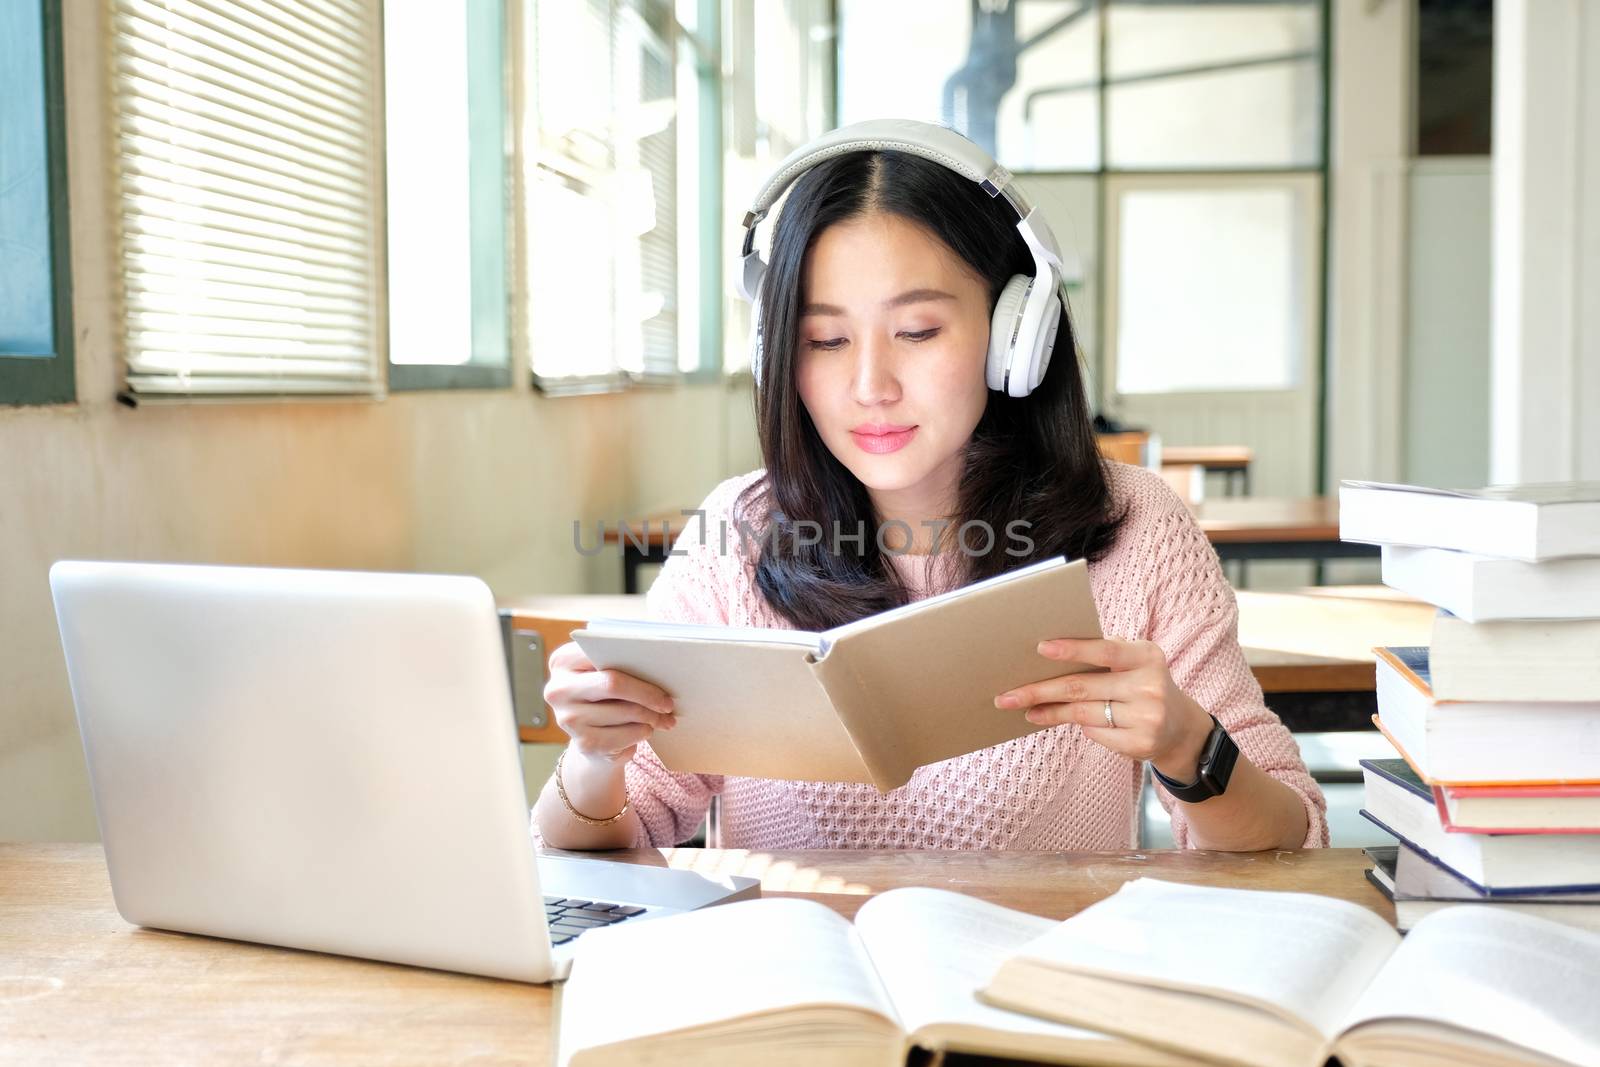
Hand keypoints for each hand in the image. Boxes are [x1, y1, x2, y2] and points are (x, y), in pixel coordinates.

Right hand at [543, 641, 677, 764]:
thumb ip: (620, 662)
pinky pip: (628, 735)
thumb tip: (659, 665)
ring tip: (664, 716)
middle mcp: (558, 690)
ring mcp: (569, 719)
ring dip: (651, 715)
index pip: (599, 651)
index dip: (633, 657)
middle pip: (612, 683)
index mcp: (562, 662)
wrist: (591, 738)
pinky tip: (646, 728)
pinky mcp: (585, 744)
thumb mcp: (605, 673)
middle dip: (647, 692)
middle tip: (668, 701)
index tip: (661, 665)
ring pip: (625, 711)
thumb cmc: (605, 697)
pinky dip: (643, 731)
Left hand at [994, 638, 1213, 779]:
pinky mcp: (1140, 744)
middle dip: (1040, 691)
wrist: (1181, 728)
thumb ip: (1105, 654)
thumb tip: (1048, 656)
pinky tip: (1071, 722)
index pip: (1104, 650)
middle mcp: (1149, 686)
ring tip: (1027, 710)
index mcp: (1146, 656)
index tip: (1040, 648)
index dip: (1072, 650)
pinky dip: (1082, 726)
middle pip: (1082, 687)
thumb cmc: (1143, 684)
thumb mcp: (1136, 662)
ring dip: (1050, 712)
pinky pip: (1095, 733)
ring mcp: (1147, 718)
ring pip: (1083, 713)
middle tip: (1007, 696)